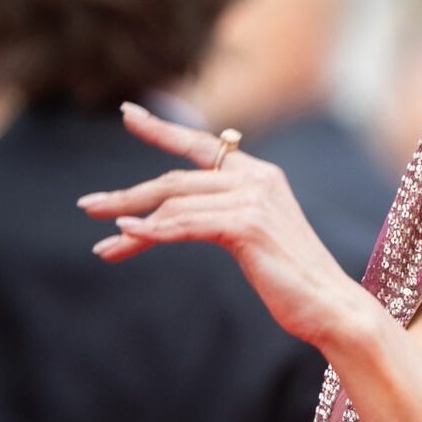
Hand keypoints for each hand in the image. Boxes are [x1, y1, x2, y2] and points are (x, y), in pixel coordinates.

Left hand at [77, 100, 359, 349]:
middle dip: (129, 195)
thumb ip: (225, 215)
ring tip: (102, 243)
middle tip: (89, 207)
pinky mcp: (247, 225)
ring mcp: (253, 199)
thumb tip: (176, 215)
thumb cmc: (293, 281)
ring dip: (132, 223)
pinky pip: (186, 224)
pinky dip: (153, 231)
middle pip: (176, 179)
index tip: (128, 113)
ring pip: (175, 204)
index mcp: (261, 176)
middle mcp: (257, 179)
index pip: (202, 145)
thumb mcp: (256, 238)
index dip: (162, 130)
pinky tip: (127, 234)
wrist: (332, 307)